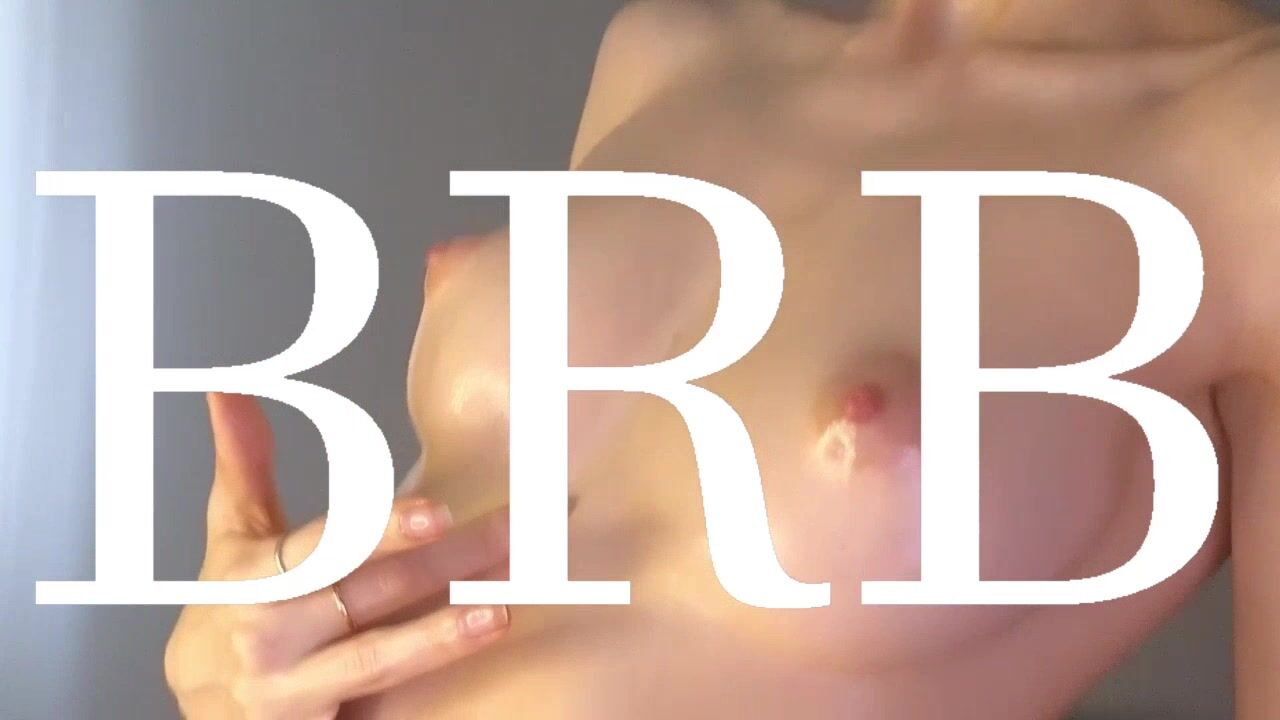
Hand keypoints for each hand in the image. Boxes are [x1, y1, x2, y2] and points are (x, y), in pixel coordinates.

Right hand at [164, 393, 510, 719]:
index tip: (436, 513)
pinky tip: (467, 659)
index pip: (321, 547)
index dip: (376, 532)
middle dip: (446, 565)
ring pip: (375, 658)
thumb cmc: (228, 612)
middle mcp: (266, 632)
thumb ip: (242, 467)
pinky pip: (375, 704)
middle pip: (368, 594)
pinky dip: (423, 688)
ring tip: (500, 613)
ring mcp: (286, 690)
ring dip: (440, 637)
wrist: (200, 706)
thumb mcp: (229, 539)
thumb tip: (227, 389)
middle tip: (510, 538)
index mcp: (252, 575)